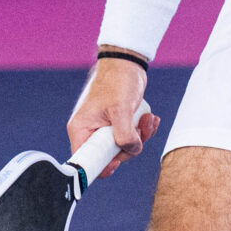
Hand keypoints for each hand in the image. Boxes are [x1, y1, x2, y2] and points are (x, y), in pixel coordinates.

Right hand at [67, 57, 157, 177]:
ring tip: (147, 119)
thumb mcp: (121, 109)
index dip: (102, 167)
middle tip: (139, 131)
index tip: (118, 162)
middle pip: (109, 157)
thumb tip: (131, 150)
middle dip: (130, 147)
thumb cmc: (117, 81)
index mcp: (81, 129)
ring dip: (140, 136)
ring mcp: (104, 128)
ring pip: (124, 147)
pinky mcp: (117, 124)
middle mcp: (90, 131)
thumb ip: (124, 135)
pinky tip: (149, 118)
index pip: (85, 160)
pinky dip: (143, 130)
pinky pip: (131, 137)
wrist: (127, 64)